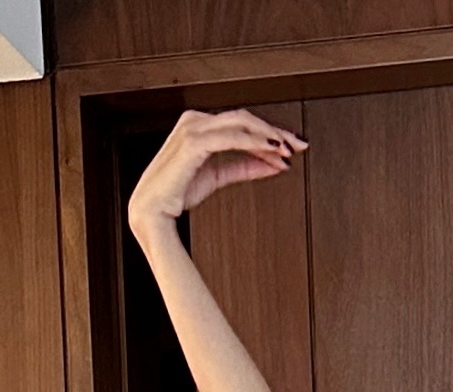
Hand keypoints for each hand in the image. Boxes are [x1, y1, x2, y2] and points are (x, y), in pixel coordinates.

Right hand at [127, 109, 304, 244]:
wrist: (153, 212)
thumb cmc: (178, 193)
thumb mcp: (217, 176)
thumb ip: (243, 167)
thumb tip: (274, 164)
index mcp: (199, 124)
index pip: (241, 123)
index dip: (269, 133)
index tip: (292, 146)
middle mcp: (195, 120)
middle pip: (245, 119)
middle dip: (275, 132)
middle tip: (299, 145)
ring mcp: (192, 128)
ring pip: (241, 123)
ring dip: (268, 136)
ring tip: (288, 151)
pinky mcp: (193, 142)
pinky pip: (231, 138)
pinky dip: (254, 143)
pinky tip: (271, 152)